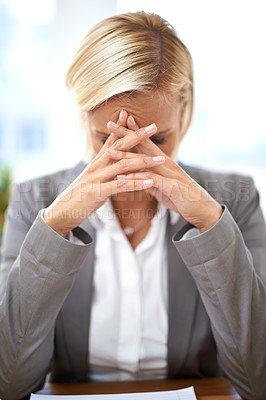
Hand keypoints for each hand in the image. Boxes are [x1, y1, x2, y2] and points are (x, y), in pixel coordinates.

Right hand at [43, 111, 164, 237]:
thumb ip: (101, 169)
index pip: (110, 141)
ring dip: (143, 161)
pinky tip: (150, 182)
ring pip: (123, 166)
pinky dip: (137, 183)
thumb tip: (110, 161)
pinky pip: (121, 186)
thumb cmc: (78, 197)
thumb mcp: (90, 179)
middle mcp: (96, 167)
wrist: (61, 213)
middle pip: (119, 147)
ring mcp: (96, 179)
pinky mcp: (98, 192)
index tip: (129, 113)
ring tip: (161, 159)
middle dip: (137, 136)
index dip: (119, 127)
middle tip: (154, 126)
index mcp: (95, 163)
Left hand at [105, 115, 222, 232]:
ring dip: (125, 156)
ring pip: (143, 161)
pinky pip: (150, 180)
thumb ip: (149, 180)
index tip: (117, 122)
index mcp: (163, 162)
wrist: (202, 209)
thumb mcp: (162, 188)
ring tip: (108, 152)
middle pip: (143, 145)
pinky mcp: (171, 186)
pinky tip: (121, 178)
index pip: (145, 142)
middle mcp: (165, 163)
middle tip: (109, 124)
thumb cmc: (182, 198)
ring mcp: (169, 173)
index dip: (132, 131)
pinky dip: (135, 178)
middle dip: (125, 134)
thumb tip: (137, 178)